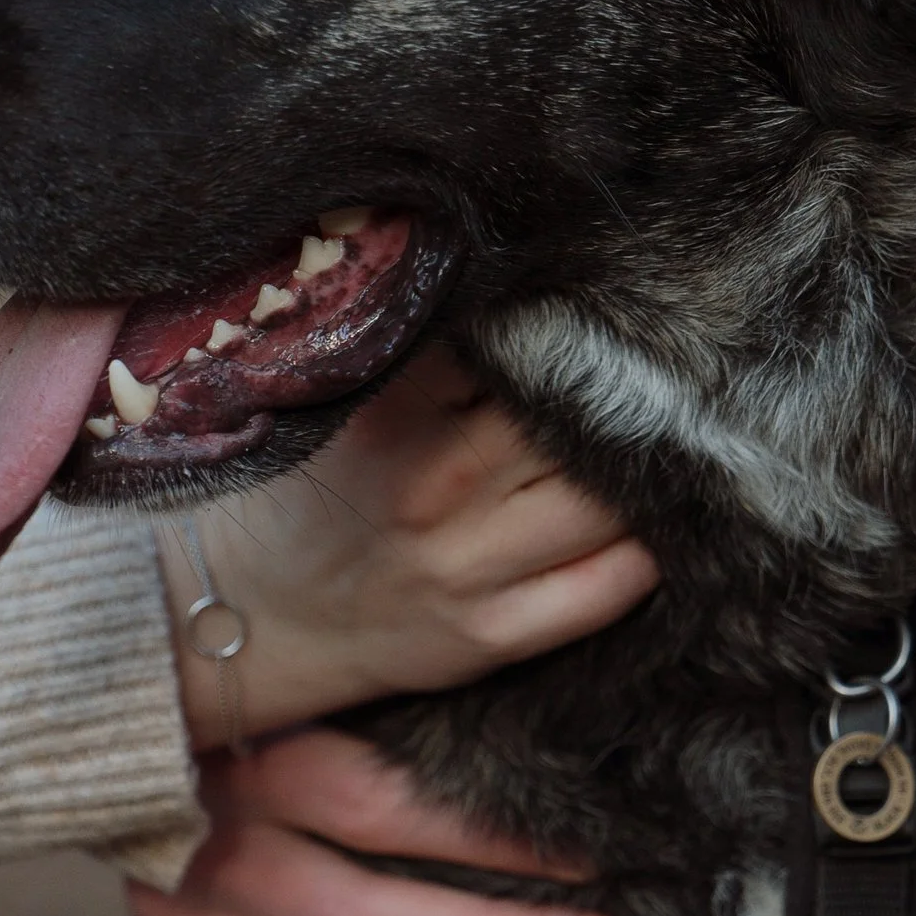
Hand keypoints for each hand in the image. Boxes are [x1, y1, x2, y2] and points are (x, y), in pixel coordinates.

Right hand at [155, 344, 656, 746]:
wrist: (254, 612)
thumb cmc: (317, 485)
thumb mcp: (342, 401)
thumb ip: (428, 351)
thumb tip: (532, 280)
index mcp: (389, 415)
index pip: (519, 352)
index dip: (572, 330)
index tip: (602, 313)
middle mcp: (430, 490)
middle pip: (576, 426)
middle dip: (624, 399)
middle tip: (657, 373)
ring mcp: (465, 570)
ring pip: (605, 504)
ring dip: (648, 471)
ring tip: (662, 441)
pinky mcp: (493, 636)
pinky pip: (608, 588)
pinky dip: (644, 550)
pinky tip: (651, 520)